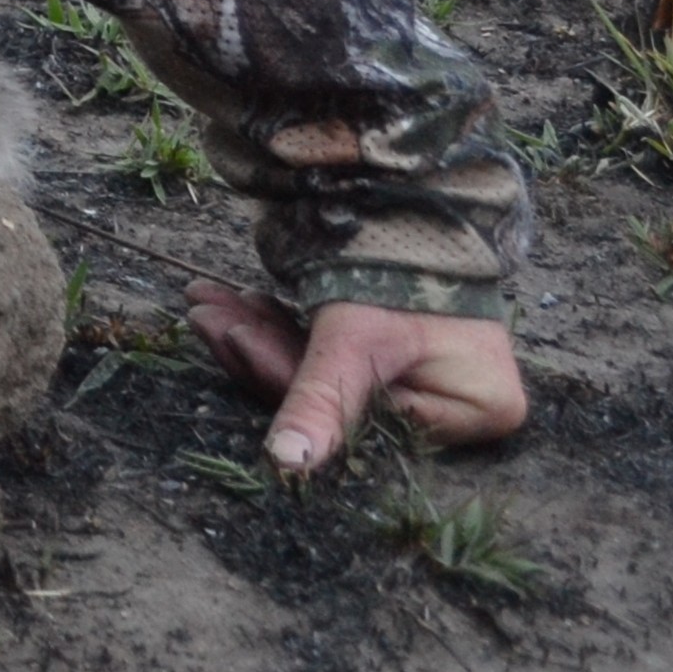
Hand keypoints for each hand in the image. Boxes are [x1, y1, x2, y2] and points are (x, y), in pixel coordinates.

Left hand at [185, 279, 529, 473]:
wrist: (431, 204)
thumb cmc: (408, 270)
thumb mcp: (359, 337)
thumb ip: (322, 399)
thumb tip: (287, 466)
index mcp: (468, 416)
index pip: (353, 418)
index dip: (285, 379)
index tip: (232, 336)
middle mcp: (456, 411)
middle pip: (335, 400)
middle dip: (261, 351)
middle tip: (204, 314)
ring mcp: (429, 385)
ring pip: (324, 377)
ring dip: (259, 335)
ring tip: (207, 304)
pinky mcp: (401, 361)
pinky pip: (329, 357)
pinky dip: (283, 329)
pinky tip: (241, 306)